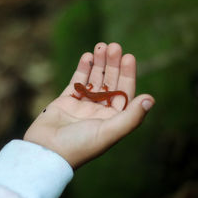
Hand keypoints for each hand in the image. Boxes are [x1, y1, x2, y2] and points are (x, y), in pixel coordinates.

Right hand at [24, 42, 153, 168]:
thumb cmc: (80, 145)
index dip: (128, 75)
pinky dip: (82, 69)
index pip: (124, 93)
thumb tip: (151, 99)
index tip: (129, 57)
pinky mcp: (65, 102)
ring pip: (93, 80)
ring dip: (99, 64)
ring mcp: (82, 106)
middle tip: (113, 46)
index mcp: (112, 120)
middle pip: (109, 83)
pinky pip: (76, 82)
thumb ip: (132, 116)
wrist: (46, 152)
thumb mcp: (110, 132)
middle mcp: (99, 113)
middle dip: (112, 65)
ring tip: (100, 46)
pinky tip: (88, 56)